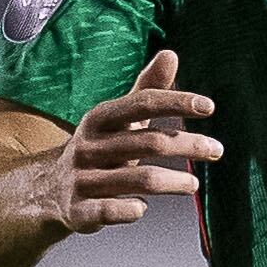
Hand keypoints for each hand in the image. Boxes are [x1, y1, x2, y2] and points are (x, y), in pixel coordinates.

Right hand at [51, 48, 222, 232]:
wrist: (49, 189)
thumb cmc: (99, 149)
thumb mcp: (119, 120)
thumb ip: (146, 91)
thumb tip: (170, 54)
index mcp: (99, 119)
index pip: (142, 103)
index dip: (177, 102)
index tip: (208, 106)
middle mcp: (89, 146)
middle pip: (149, 142)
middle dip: (188, 146)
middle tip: (216, 150)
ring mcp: (82, 179)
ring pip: (138, 180)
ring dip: (173, 182)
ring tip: (193, 184)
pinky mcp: (78, 210)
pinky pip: (110, 211)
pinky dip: (131, 210)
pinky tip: (143, 208)